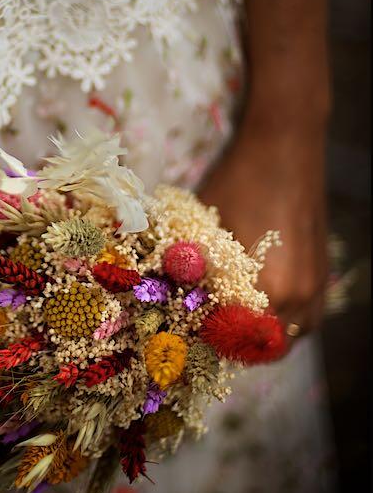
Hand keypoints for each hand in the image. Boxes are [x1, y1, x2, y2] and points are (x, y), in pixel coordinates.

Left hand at [198, 113, 328, 343]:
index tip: (192, 330)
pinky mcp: (323, 270)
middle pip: (269, 347)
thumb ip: (189, 270)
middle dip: (239, 344)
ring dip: (265, 333)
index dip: (213, 341)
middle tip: (210, 326)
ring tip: (234, 315)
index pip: (240, 343)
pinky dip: (285, 315)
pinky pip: (307, 313)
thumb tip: (168, 298)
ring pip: (294, 333)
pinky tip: (259, 296)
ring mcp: (317, 284)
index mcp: (269, 290)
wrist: (284, 145)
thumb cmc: (238, 183)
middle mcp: (300, 295)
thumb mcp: (202, 228)